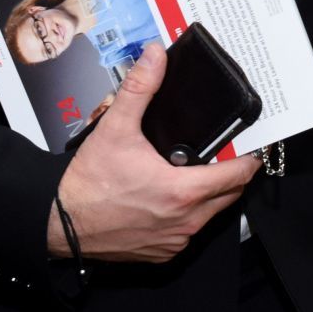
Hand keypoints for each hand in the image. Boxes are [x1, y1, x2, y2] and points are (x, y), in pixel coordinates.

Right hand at [52, 43, 261, 261]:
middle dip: (231, 176)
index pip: (238, 175)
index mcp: (182, 191)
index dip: (249, 159)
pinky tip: (169, 199)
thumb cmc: (87, 184)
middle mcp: (185, 222)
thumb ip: (140, 89)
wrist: (59, 224)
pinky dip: (187, 216)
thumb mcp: (115, 129)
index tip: (253, 147)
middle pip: (229, 196)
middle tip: (223, 156)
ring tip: (193, 173)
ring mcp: (174, 241)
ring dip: (209, 197)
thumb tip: (155, 57)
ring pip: (209, 216)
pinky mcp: (162, 254)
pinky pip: (187, 233)